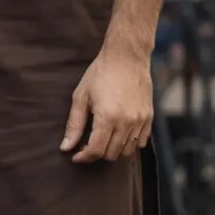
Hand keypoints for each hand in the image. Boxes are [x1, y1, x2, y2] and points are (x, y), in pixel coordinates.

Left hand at [61, 46, 152, 163]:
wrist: (126, 57)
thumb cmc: (100, 74)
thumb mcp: (81, 97)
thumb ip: (74, 124)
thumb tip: (65, 147)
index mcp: (107, 117)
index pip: (96, 150)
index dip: (84, 157)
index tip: (76, 156)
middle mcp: (126, 122)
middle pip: (111, 154)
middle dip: (96, 153)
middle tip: (86, 144)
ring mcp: (140, 121)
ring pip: (127, 151)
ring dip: (113, 150)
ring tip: (102, 138)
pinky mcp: (149, 117)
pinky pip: (141, 142)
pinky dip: (129, 144)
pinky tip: (118, 134)